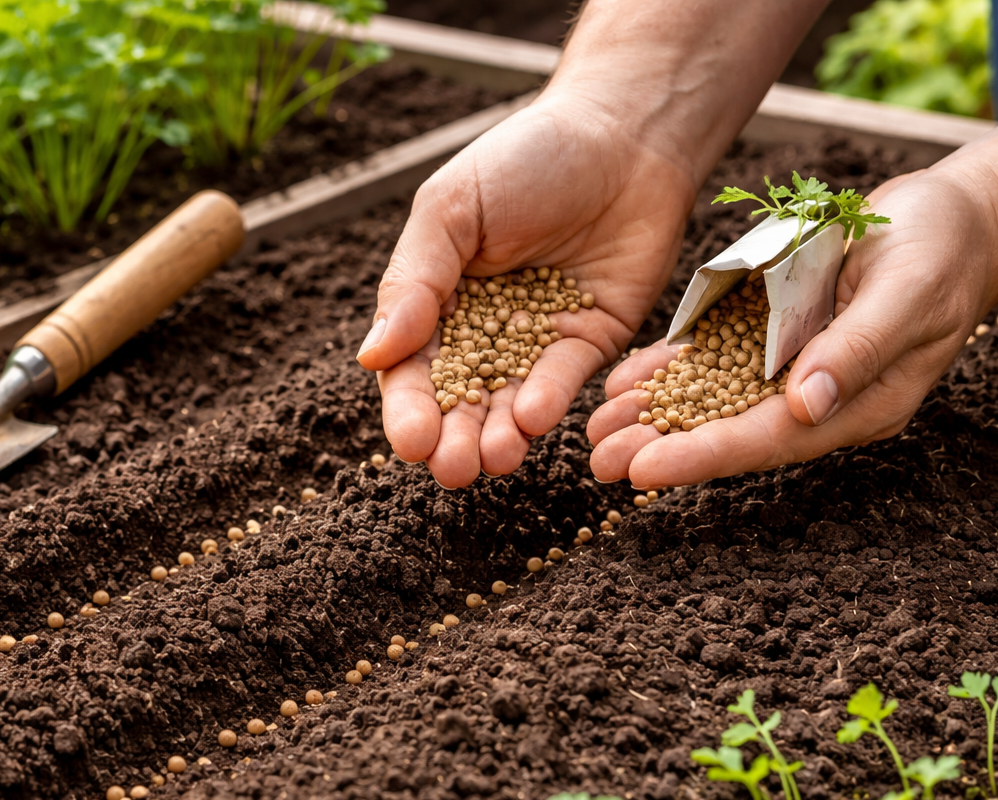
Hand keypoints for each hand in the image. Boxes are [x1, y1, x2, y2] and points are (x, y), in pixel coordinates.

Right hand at [355, 93, 697, 487]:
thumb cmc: (527, 157)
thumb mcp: (451, 208)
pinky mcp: (591, 340)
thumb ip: (415, 282)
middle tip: (451, 469)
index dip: (408, 409)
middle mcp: (482, 329)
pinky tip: (534, 419)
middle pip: (458, 400)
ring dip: (499, 436)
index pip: (411, 369)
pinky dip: (548, 400)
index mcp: (435, 301)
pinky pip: (564, 380)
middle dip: (452, 439)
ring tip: (494, 459)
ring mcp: (536, 340)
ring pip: (510, 403)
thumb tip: (373, 355)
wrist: (624, 131)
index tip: (410, 441)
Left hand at [586, 168, 997, 486]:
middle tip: (596, 463)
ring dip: (654, 417)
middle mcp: (819, 399)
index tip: (644, 472)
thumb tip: (805, 406)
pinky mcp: (776, 340)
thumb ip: (859, 349)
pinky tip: (622, 381)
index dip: (703, 457)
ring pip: (713, 404)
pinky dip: (670, 373)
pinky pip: (714, 364)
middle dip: (662, 448)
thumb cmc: (942, 247)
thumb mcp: (910, 290)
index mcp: (859, 405)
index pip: (769, 441)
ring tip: (593, 431)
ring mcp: (795, 372)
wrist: (955, 215)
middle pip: (730, 434)